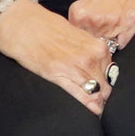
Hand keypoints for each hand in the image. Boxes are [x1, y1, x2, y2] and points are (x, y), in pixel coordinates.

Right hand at [0, 0, 115, 113]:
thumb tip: (100, 65)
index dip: (108, 83)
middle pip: (105, 84)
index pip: (111, 72)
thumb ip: (90, 50)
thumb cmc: (48, 28)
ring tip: (96, 107)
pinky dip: (87, 104)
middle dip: (104, 94)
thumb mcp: (77, 36)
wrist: (23, 24)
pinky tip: (92, 110)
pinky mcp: (58, 76)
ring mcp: (75, 68)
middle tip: (102, 102)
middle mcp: (90, 57)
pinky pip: (79, 95)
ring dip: (97, 101)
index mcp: (97, 46)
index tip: (107, 90)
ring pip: (95, 92)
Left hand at [65, 0, 134, 51]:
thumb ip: (83, 13)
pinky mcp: (131, 26)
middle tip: (96, 31)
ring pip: (105, 46)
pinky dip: (120, 39)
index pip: (73, 36)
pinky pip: (121, 43)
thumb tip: (79, 26)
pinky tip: (120, 27)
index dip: (77, 35)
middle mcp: (96, 21)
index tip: (80, 35)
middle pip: (88, 42)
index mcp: (81, 13)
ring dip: (105, 41)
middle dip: (91, 39)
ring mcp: (114, 26)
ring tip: (108, 28)